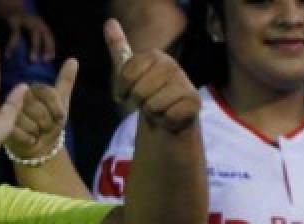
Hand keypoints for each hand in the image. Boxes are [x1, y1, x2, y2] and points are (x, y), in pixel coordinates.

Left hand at [0, 0, 56, 62]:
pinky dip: (51, 45)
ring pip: (45, 33)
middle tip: (33, 61)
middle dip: (34, 47)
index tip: (8, 57)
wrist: (11, 0)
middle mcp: (27, 19)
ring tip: (46, 61)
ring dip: (47, 47)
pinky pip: (49, 34)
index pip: (14, 33)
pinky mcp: (42, 22)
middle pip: (34, 33)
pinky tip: (51, 57)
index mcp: (14, 18)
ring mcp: (36, 20)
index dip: (12, 45)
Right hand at [5, 57, 76, 159]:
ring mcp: (8, 111)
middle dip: (47, 122)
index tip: (59, 117)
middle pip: (37, 108)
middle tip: (45, 126)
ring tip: (36, 133)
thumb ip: (65, 82)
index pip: (48, 93)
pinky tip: (29, 140)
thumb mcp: (61, 103)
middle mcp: (18, 97)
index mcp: (32, 89)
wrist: (41, 147)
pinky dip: (29, 140)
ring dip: (37, 132)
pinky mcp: (2, 126)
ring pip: (29, 122)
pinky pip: (20, 133)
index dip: (56, 109)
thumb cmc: (50, 123)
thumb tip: (74, 60)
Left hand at [106, 18, 200, 132]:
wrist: (170, 115)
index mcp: (155, 56)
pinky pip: (167, 116)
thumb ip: (119, 48)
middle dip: (139, 103)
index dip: (122, 90)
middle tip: (147, 101)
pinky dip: (165, 121)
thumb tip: (109, 22)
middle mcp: (172, 66)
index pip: (126, 76)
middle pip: (139, 92)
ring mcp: (185, 83)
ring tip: (160, 108)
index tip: (127, 93)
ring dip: (152, 113)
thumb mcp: (129, 71)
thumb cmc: (148, 92)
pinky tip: (170, 116)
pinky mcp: (194, 102)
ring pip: (152, 106)